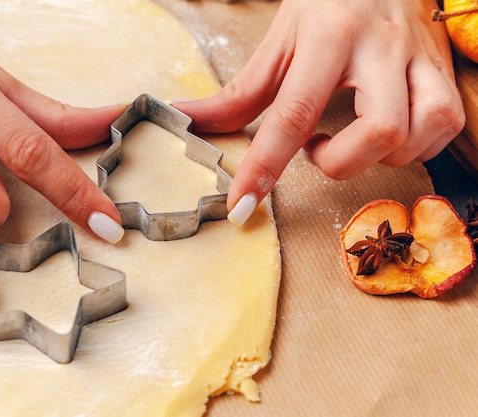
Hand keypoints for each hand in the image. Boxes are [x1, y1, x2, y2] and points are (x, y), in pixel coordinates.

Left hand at [175, 0, 463, 225]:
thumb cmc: (325, 6)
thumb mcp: (278, 42)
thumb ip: (238, 93)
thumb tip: (188, 120)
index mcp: (329, 38)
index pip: (293, 113)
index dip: (266, 166)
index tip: (243, 205)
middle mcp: (381, 48)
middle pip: (380, 131)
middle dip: (341, 162)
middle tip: (317, 147)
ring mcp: (421, 59)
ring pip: (423, 130)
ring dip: (380, 156)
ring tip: (353, 140)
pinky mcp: (444, 70)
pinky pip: (446, 126)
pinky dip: (414, 146)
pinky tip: (387, 136)